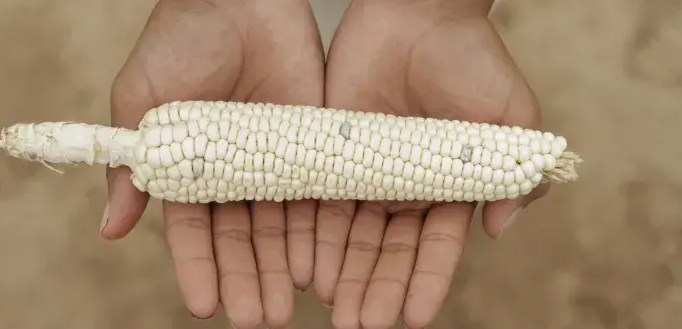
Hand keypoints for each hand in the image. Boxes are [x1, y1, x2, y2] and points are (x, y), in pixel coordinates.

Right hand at [101, 1, 323, 327]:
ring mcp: (273, 162)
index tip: (203, 306)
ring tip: (284, 307)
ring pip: (278, 228)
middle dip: (246, 280)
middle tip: (257, 319)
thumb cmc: (179, 41)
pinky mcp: (309, 144)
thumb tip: (109, 230)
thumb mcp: (140, 101)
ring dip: (280, 269)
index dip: (197, 268)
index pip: (192, 232)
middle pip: (240, 239)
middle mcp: (233, 174)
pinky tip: (315, 265)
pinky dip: (314, 231)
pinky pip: (313, 195)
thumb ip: (130, 164)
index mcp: (189, 169)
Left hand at [315, 1, 547, 327]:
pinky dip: (313, 235)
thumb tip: (501, 228)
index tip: (413, 318)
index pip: (436, 247)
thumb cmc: (471, 58)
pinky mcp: (332, 153)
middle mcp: (405, 189)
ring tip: (334, 309)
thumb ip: (514, 172)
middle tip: (362, 325)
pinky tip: (305, 266)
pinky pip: (319, 201)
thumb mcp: (511, 113)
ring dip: (344, 274)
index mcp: (448, 187)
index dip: (425, 281)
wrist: (417, 13)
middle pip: (388, 251)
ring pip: (352, 236)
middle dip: (377, 289)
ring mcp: (366, 174)